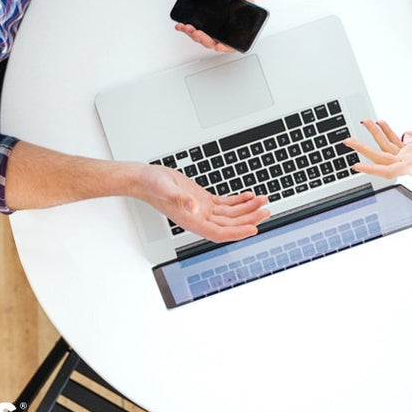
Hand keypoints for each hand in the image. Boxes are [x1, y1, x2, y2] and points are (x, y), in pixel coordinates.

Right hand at [137, 163, 269, 242]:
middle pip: (230, 224)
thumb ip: (181, 199)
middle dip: (249, 218)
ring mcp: (202, 210)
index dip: (238, 232)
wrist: (145, 179)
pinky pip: (225, 204)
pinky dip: (238, 201)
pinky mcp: (203, 200)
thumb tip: (195, 207)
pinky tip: (248, 196)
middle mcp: (199, 218)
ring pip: (231, 214)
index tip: (254, 229)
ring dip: (247, 209)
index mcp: (192, 221)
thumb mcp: (167, 190)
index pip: (220, 232)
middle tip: (265, 210)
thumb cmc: (152, 186)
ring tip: (262, 201)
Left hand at [175, 0, 268, 52]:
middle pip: (217, 38)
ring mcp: (214, 16)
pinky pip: (197, 25)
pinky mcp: (203, 13)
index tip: (218, 46)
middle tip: (197, 33)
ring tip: (187, 27)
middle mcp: (227, 17)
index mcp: (239, 12)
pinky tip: (181, 24)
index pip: (236, 36)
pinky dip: (188, 27)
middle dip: (205, 39)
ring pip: (205, 34)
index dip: (228, 45)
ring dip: (195, 34)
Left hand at [345, 120, 411, 178]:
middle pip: (381, 158)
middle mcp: (409, 163)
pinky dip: (388, 133)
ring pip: (387, 148)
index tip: (355, 165)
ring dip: (375, 135)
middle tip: (348, 140)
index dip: (370, 168)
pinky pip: (396, 143)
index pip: (387, 170)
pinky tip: (381, 124)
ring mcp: (411, 156)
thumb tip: (404, 136)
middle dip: (364, 148)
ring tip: (365, 122)